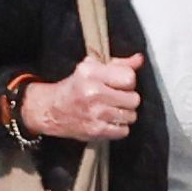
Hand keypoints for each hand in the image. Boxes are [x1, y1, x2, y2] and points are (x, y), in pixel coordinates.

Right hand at [21, 54, 141, 141]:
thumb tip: (139, 59)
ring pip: (131, 116)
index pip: (129, 78)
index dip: (128, 82)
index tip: (120, 84)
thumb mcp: (92, 68)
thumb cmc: (75, 87)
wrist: (51, 110)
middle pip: (133, 99)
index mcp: (92, 73)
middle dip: (128, 99)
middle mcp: (93, 92)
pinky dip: (119, 127)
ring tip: (112, 109)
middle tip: (116, 98)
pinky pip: (123, 131)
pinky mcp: (96, 131)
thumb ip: (119, 64)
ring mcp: (95, 114)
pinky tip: (109, 120)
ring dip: (124, 114)